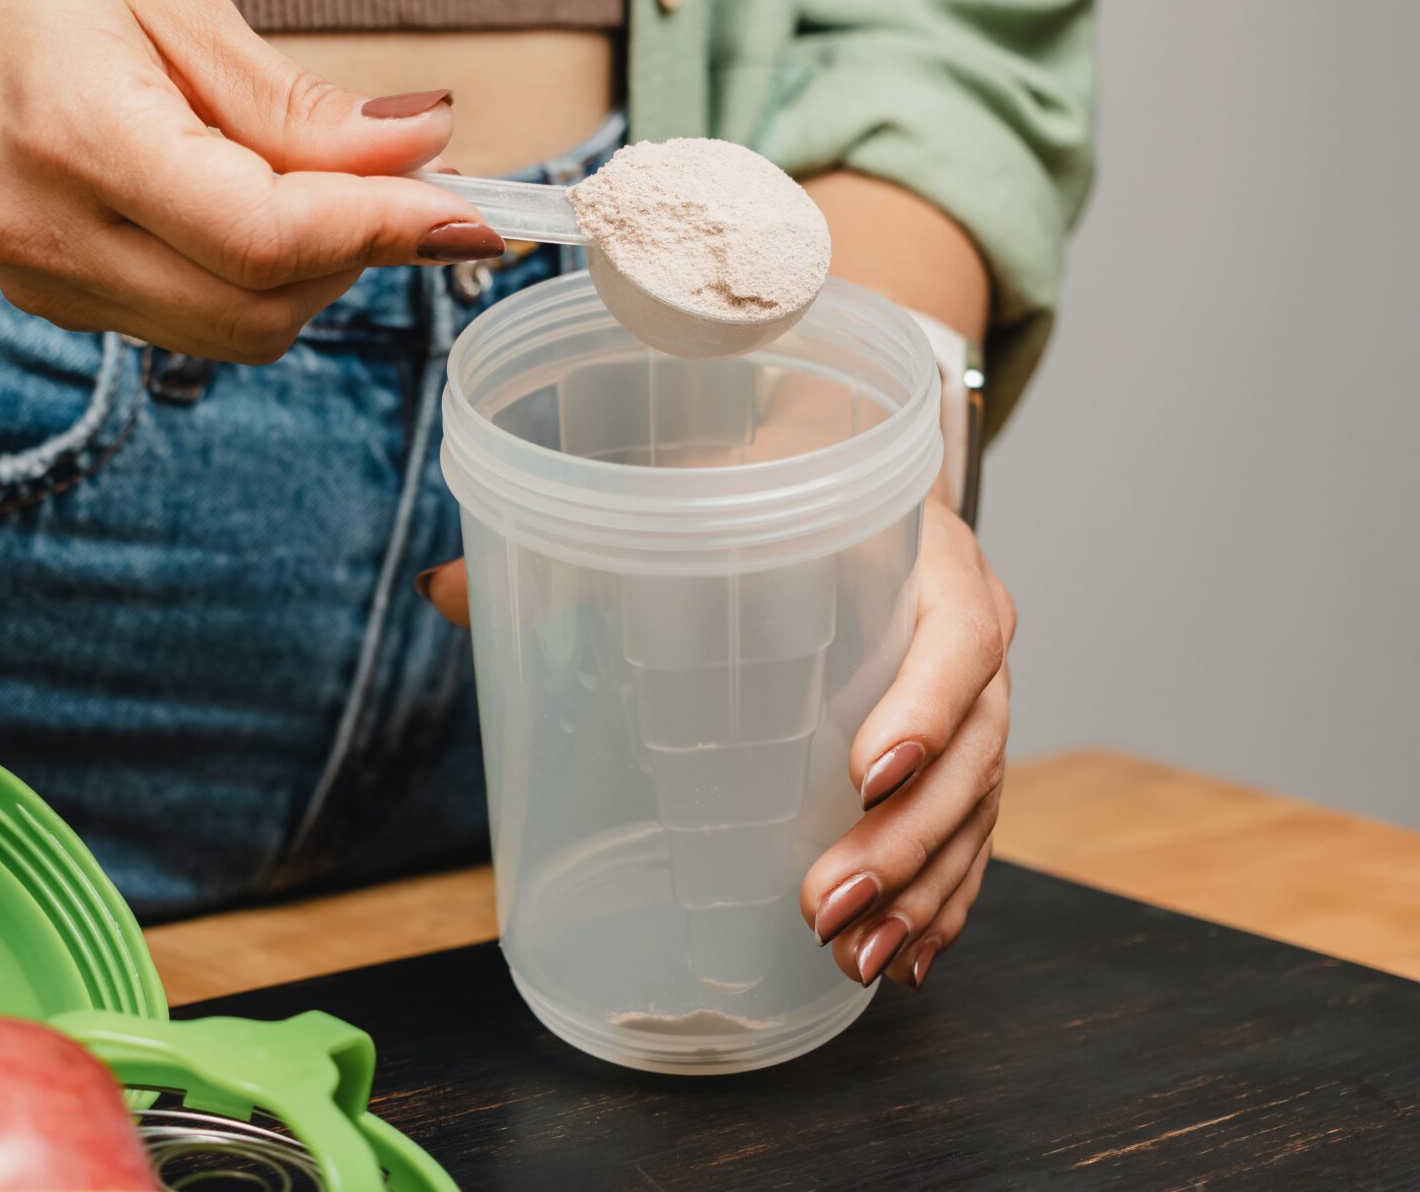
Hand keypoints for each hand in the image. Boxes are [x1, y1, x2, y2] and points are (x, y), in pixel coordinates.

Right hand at [0, 0, 495, 359]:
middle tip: (409, 183)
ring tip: (328, 186)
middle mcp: (57, 236)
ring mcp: (54, 288)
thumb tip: (423, 144)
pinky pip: (200, 323)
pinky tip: (262, 210)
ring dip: (317, 274)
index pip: (262, 233)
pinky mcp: (64, 309)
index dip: (381, 229)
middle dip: (360, 254)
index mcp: (81, 137)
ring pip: (241, 331)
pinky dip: (261, 279)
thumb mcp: (173, 10)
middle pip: (261, 305)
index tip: (468, 210)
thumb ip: (298, 103)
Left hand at [417, 490, 1013, 989]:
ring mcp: (973, 704)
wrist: (853, 457)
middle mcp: (969, 637)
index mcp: (931, 563)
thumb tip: (445, 588)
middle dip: (903, 844)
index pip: (957, 641)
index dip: (924, 711)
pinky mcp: (959, 754)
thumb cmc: (780, 476)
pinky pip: (971, 840)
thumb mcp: (708, 480)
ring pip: (974, 813)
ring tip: (857, 959)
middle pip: (972, 755)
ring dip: (921, 894)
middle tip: (823, 905)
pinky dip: (944, 904)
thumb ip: (589, 532)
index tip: (862, 774)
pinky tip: (906, 962)